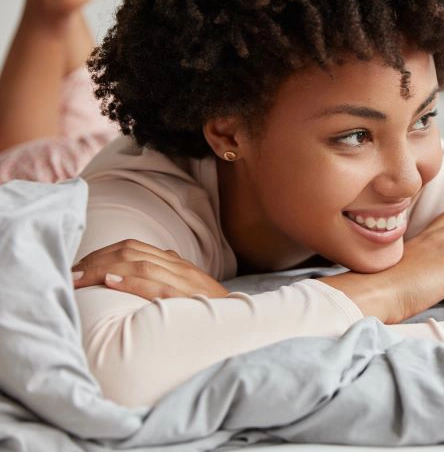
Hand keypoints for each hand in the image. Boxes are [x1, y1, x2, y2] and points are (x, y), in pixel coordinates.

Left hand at [71, 239, 229, 299]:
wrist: (244, 324)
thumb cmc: (208, 314)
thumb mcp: (183, 293)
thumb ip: (161, 281)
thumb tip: (127, 279)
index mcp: (176, 264)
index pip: (133, 247)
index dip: (101, 254)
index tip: (77, 269)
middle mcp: (179, 267)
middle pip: (132, 251)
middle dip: (97, 260)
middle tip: (71, 274)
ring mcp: (185, 281)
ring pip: (141, 262)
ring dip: (105, 267)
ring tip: (81, 278)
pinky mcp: (188, 297)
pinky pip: (158, 284)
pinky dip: (132, 281)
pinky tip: (111, 281)